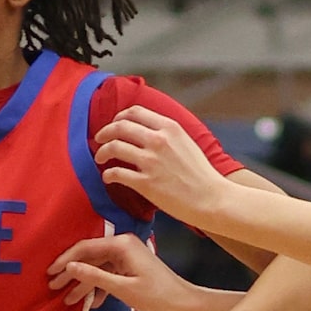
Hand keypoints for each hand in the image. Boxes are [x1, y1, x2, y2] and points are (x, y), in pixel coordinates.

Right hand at [48, 234, 204, 310]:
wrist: (180, 301)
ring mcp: (126, 255)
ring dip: (83, 283)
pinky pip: (107, 273)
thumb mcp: (122, 288)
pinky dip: (99, 286)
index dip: (66, 260)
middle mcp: (122, 244)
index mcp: (121, 244)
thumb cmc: (155, 295)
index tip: (51, 272)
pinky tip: (91, 303)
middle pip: (89, 256)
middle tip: (53, 286)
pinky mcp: (129, 266)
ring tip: (67, 299)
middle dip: (71, 273)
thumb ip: (94, 276)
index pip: (85, 248)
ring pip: (96, 267)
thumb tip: (70, 267)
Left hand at [93, 107, 236, 226]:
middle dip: (104, 132)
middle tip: (99, 140)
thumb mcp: (186, 142)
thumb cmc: (201, 174)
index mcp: (169, 127)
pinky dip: (108, 175)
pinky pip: (117, 174)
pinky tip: (108, 178)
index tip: (113, 125)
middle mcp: (158, 140)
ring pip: (114, 147)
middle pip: (120, 127)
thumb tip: (147, 131)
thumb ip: (167, 134)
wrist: (211, 198)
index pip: (134, 112)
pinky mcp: (146, 183)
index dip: (118, 117)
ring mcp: (151, 162)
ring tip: (100, 159)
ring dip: (102, 152)